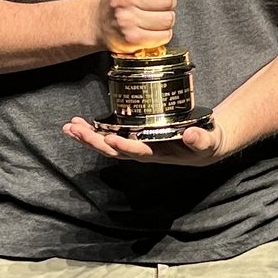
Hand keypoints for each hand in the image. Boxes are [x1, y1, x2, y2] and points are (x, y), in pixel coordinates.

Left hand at [63, 112, 228, 165]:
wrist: (204, 146)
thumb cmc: (206, 143)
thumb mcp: (208, 142)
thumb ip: (200, 140)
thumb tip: (190, 134)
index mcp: (160, 152)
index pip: (138, 152)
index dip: (124, 147)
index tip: (110, 140)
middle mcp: (143, 151)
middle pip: (114, 150)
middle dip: (94, 140)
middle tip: (76, 130)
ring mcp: (136, 145)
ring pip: (106, 145)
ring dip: (87, 137)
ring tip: (70, 127)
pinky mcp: (133, 138)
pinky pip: (108, 137)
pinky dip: (92, 131)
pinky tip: (78, 124)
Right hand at [94, 0, 190, 55]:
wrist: (100, 22)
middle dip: (167, 1)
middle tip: (154, 3)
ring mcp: (126, 20)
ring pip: (168, 18)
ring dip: (165, 18)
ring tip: (152, 16)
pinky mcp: (132, 38)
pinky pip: (164, 35)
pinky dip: (162, 33)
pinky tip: (150, 28)